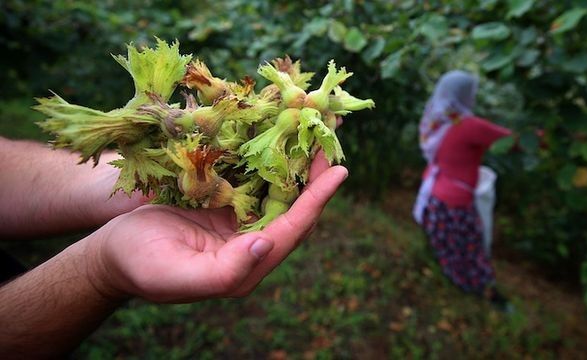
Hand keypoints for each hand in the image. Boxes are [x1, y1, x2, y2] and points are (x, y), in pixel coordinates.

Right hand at [84, 153, 346, 302]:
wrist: (112, 253)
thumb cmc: (139, 266)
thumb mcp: (177, 275)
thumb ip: (226, 271)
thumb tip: (266, 246)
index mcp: (247, 266)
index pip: (291, 231)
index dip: (316, 202)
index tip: (339, 173)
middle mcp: (252, 244)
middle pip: (294, 207)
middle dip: (315, 173)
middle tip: (331, 134)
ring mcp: (241, 223)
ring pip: (279, 189)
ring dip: (297, 159)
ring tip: (316, 126)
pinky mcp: (227, 204)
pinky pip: (256, 178)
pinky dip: (270, 156)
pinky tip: (279, 132)